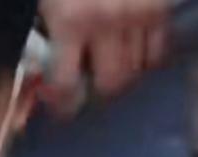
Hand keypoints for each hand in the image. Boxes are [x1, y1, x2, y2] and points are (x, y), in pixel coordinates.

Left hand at [40, 0, 168, 111]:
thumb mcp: (43, 3)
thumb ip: (43, 39)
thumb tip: (37, 84)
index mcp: (71, 20)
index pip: (67, 86)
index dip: (62, 102)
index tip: (62, 106)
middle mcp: (108, 22)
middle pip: (110, 83)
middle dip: (98, 87)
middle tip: (90, 80)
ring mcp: (138, 14)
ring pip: (135, 69)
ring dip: (121, 71)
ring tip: (109, 60)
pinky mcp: (160, 7)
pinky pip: (157, 51)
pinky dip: (145, 56)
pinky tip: (131, 48)